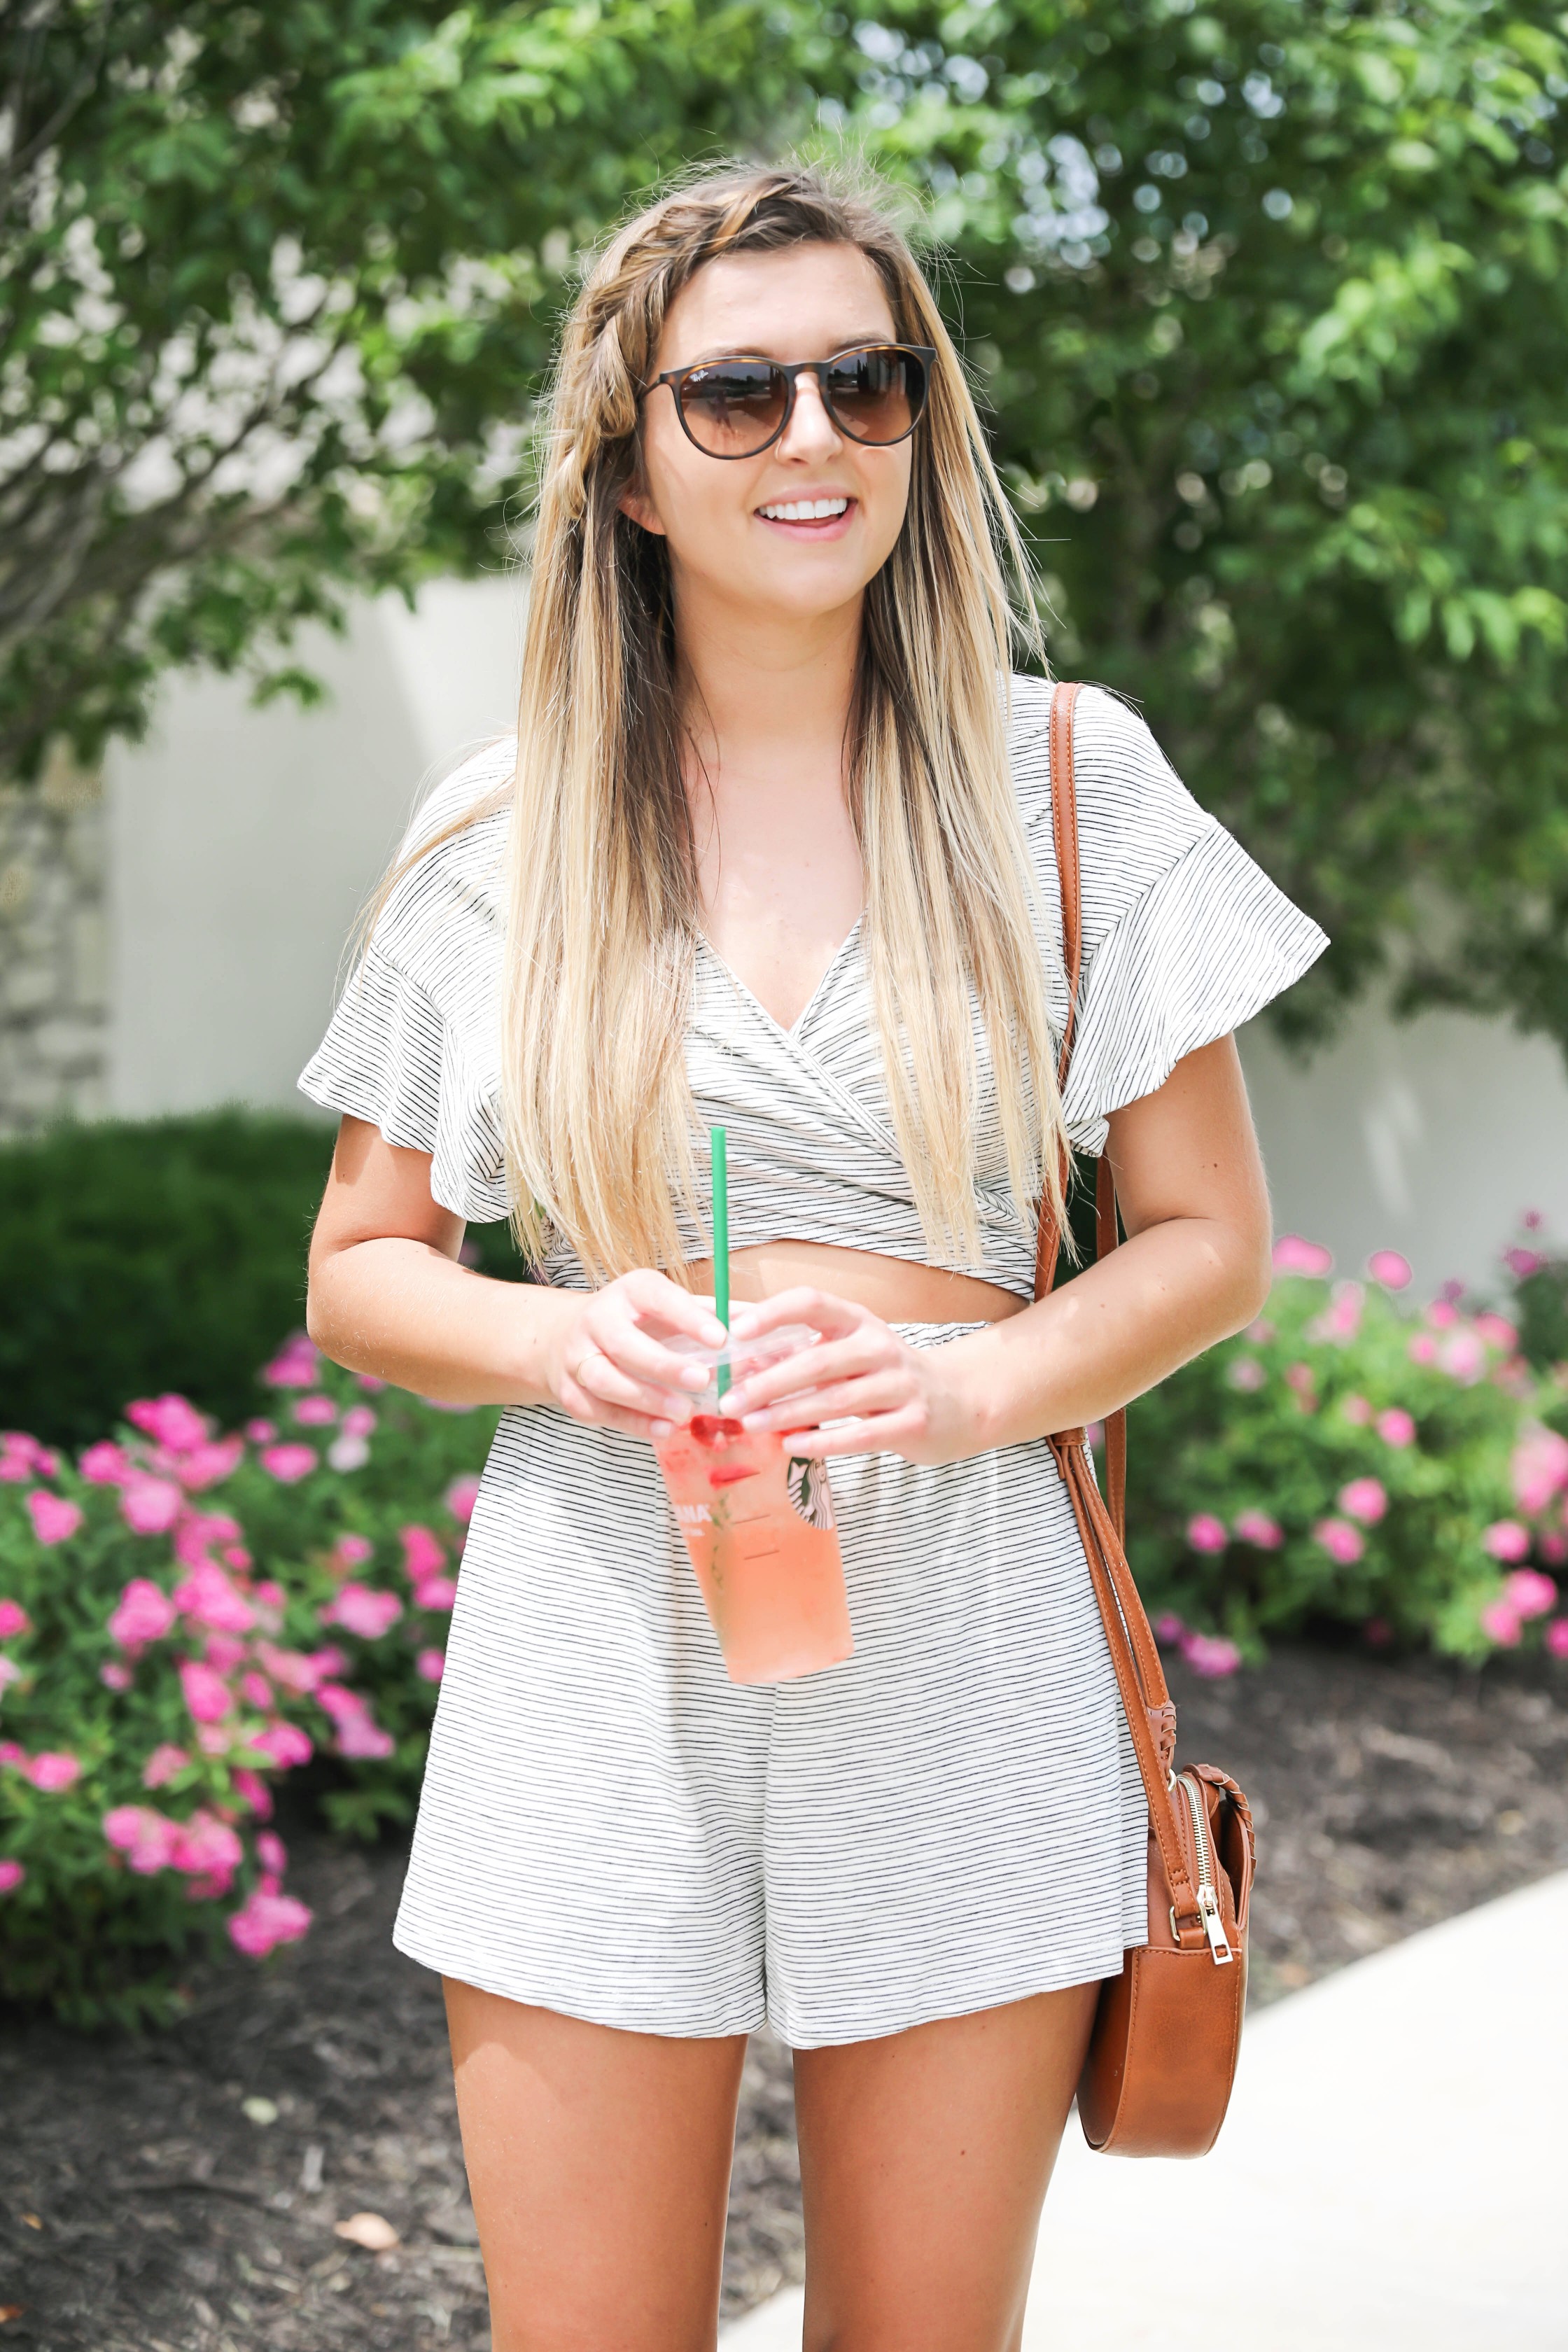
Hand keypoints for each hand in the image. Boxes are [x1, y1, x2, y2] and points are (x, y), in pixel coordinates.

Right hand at [543, 1272, 726, 1440]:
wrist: (569, 1337)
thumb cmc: (637, 1322)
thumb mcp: (668, 1306)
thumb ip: (709, 1315)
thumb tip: (759, 1324)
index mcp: (629, 1292)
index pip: (657, 1298)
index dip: (688, 1318)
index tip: (721, 1337)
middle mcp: (598, 1319)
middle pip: (625, 1344)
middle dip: (664, 1365)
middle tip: (702, 1381)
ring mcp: (578, 1356)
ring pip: (606, 1380)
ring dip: (647, 1399)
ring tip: (684, 1412)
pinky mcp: (570, 1391)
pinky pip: (600, 1410)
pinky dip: (633, 1423)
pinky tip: (663, 1429)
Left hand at [722, 1288, 981, 1465]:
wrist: (956, 1401)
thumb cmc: (883, 1375)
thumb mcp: (847, 1352)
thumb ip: (799, 1353)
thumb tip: (736, 1358)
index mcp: (857, 1321)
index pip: (812, 1302)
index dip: (773, 1313)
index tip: (736, 1332)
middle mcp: (879, 1346)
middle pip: (817, 1360)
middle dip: (768, 1381)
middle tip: (729, 1400)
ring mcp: (900, 1384)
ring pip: (835, 1399)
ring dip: (787, 1413)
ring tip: (750, 1424)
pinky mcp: (912, 1422)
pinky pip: (861, 1434)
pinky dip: (823, 1441)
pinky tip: (792, 1446)